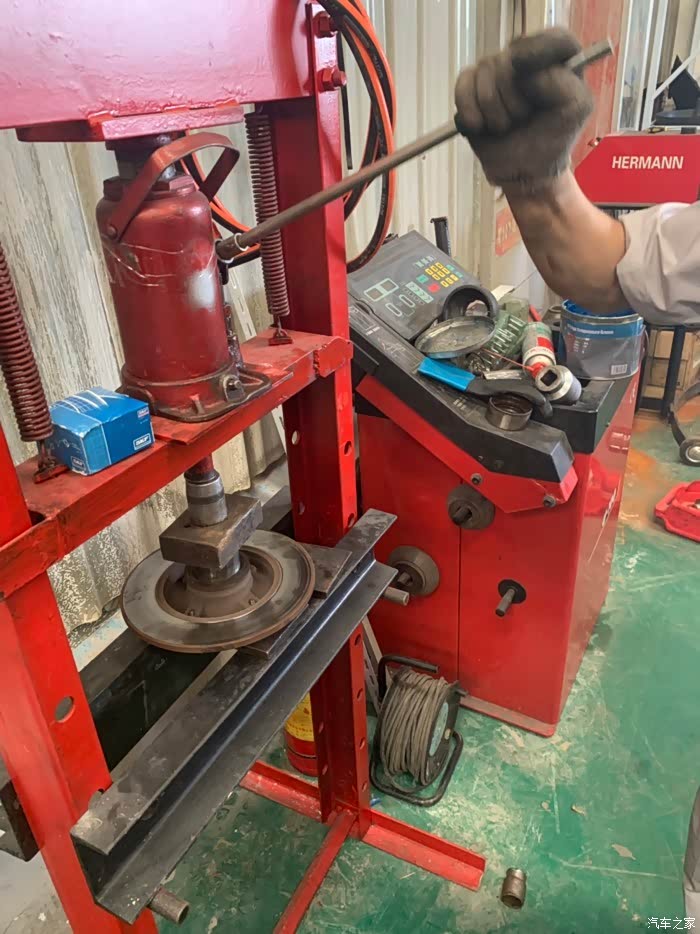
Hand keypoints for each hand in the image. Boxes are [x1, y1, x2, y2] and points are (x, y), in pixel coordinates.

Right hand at [454, 28, 592, 190]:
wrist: (523, 170)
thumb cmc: (552, 140)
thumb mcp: (576, 110)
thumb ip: (562, 83)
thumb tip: (526, 75)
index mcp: (558, 61)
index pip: (553, 40)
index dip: (537, 50)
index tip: (523, 69)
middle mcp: (526, 60)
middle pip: (509, 60)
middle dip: (513, 101)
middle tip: (522, 119)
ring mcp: (496, 71)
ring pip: (485, 73)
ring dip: (494, 112)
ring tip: (505, 127)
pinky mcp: (472, 86)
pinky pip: (463, 85)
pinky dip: (469, 111)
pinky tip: (480, 126)